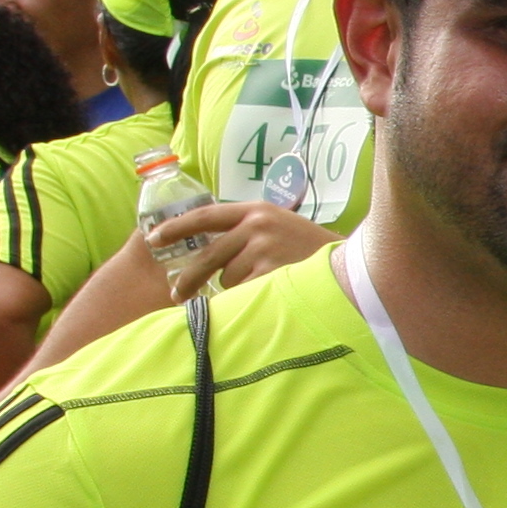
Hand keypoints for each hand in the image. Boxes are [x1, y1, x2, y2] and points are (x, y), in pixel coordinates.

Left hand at [153, 202, 338, 295]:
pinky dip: (250, 297)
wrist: (353, 263)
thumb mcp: (280, 228)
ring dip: (237, 287)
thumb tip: (207, 252)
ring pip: (227, 278)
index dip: (175, 228)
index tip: (153, 238)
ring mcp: (264, 248)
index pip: (205, 216)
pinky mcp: (271, 271)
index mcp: (255, 210)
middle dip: (189, 278)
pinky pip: (243, 292)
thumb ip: (247, 233)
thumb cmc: (311, 250)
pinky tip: (271, 292)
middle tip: (176, 294)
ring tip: (267, 283)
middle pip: (208, 256)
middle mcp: (256, 225)